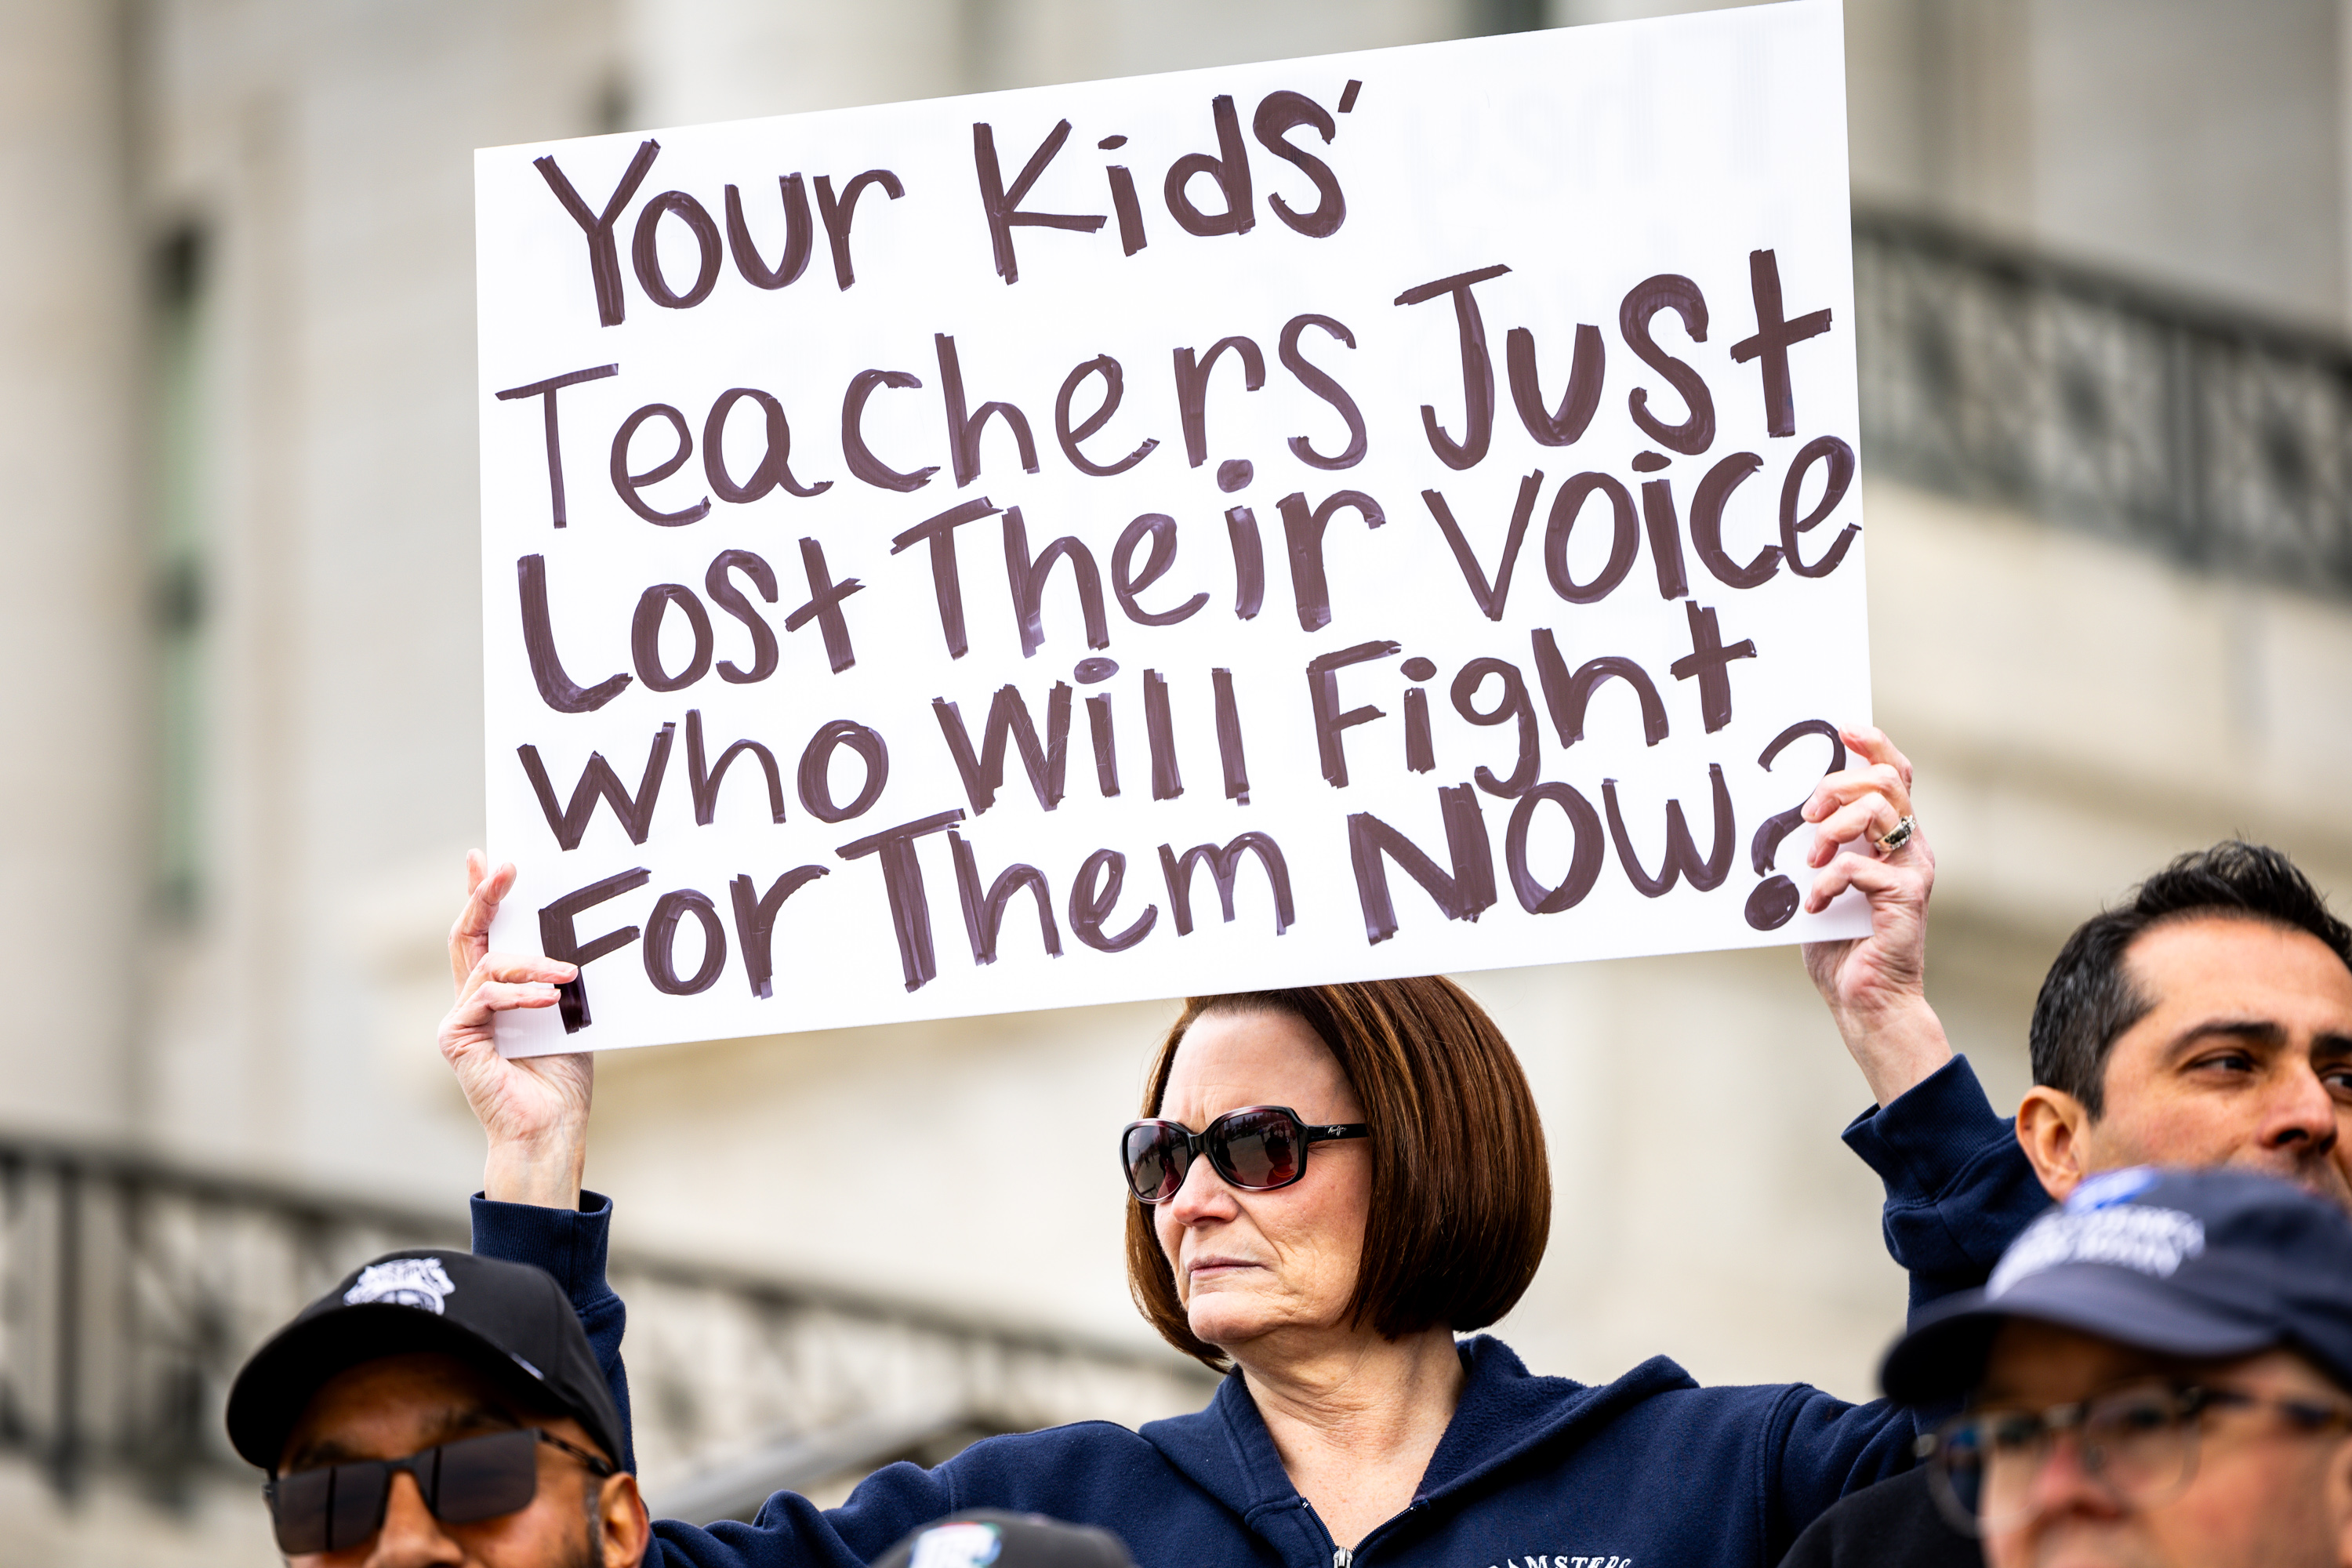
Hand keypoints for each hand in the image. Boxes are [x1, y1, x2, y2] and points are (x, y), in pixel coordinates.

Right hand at [440, 850, 591, 1208]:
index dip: (482, 896)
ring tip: (566, 977)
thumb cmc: (562, 1080)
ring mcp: (460, 1019)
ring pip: (488, 965)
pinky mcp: (455, 1038)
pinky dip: (521, 995)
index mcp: (496, 996)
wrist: (551, 1127)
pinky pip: (486, 998)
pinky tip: (549, 1001)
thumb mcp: (568, 1016)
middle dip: (484, 896)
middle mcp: (471, 1003)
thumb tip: (573, 946)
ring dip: (532, 965)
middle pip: (467, 936)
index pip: (483, 936)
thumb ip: (558, 983)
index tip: (488, 860)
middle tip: (503, 866)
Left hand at [1797, 726, 1951, 1106]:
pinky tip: (1813, 902)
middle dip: (1839, 785)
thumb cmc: (1839, 946)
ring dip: (1833, 828)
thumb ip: (1815, 848)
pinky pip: (1860, 866)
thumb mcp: (1818, 883)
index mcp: (1892, 840)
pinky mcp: (1906, 898)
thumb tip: (1783, 815)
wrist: (1864, 1001)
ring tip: (1810, 859)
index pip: (1895, 775)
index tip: (1843, 730)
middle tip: (1806, 814)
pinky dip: (1826, 880)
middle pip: (1888, 781)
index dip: (1874, 745)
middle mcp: (1912, 849)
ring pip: (1881, 812)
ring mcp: (1913, 871)